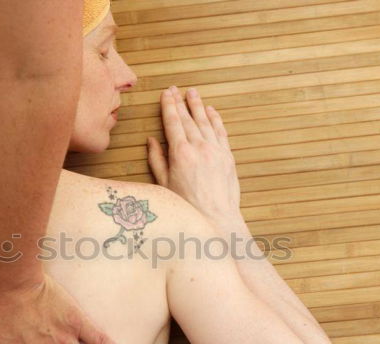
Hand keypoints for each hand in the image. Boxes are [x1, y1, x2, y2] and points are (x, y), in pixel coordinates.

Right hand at [147, 85, 240, 220]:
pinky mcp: (228, 156)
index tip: (166, 93)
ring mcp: (215, 150)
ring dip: (198, 106)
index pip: (173, 123)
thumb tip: (152, 140)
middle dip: (181, 102)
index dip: (168, 106)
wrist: (216, 218)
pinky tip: (211, 111)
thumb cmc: (186, 206)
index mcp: (180, 154)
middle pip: (188, 119)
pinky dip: (216, 119)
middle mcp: (199, 147)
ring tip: (193, 93)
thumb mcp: (164, 185)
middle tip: (175, 89)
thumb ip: (157, 160)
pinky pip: (221, 132)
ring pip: (205, 122)